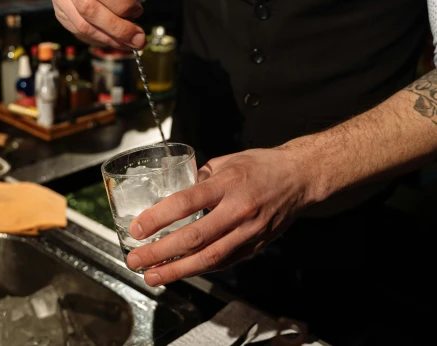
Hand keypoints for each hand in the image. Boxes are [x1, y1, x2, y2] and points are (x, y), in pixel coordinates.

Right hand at [50, 0, 146, 49]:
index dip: (119, 2)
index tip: (138, 10)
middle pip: (88, 7)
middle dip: (117, 27)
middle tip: (139, 38)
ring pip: (83, 24)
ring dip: (111, 37)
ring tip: (132, 42)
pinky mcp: (59, 12)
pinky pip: (79, 31)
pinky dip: (102, 39)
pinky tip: (118, 40)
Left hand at [125, 146, 323, 285]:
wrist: (300, 178)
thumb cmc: (261, 166)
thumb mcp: (227, 161)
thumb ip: (200, 178)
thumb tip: (174, 191)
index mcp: (228, 183)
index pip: (186, 202)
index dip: (158, 218)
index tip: (137, 229)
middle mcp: (238, 210)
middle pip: (194, 237)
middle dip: (160, 252)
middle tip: (136, 260)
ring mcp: (248, 232)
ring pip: (208, 257)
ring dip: (177, 270)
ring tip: (153, 275)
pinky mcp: (255, 246)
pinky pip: (223, 261)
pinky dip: (200, 268)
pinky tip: (181, 272)